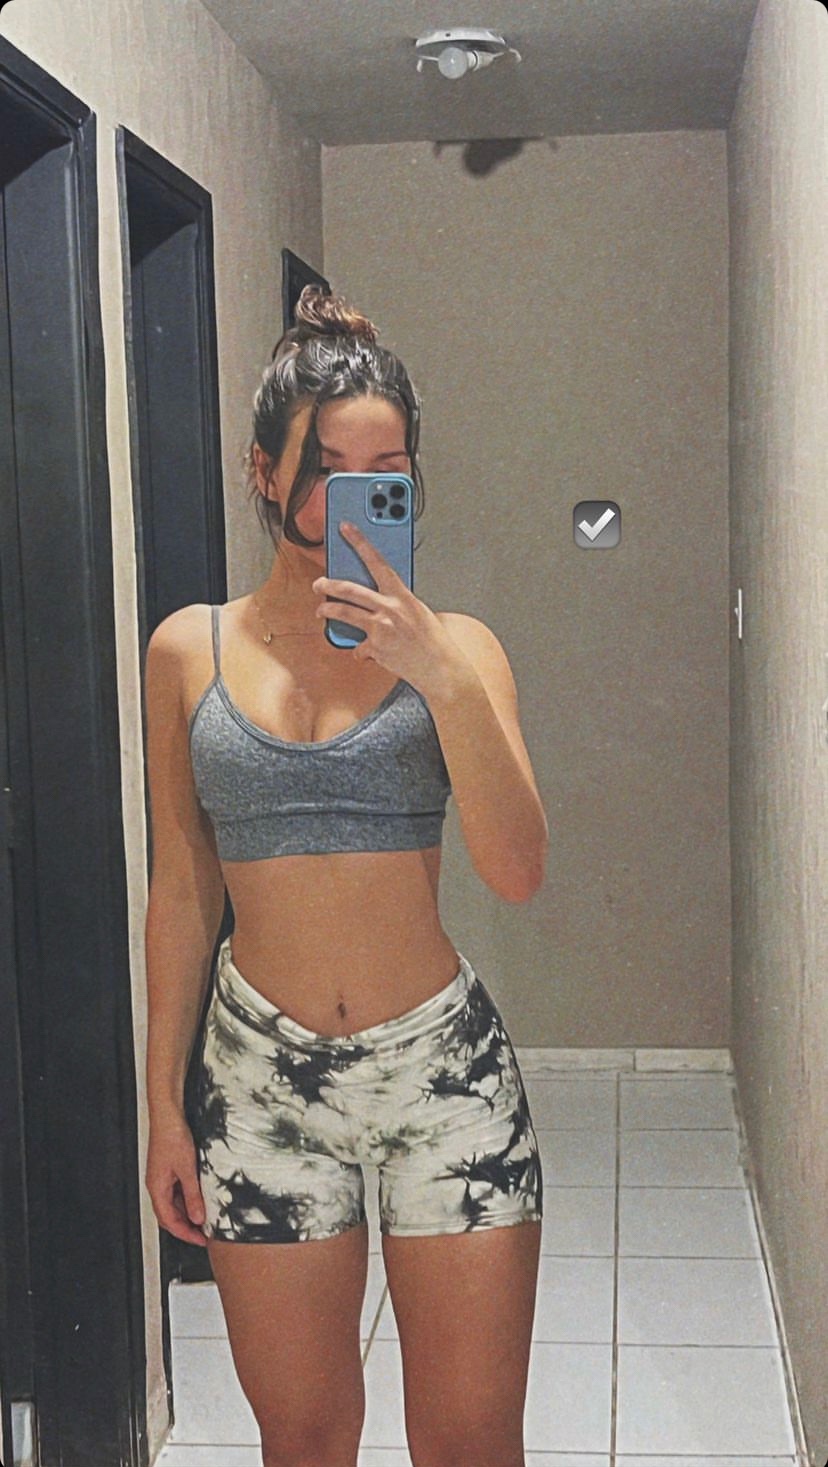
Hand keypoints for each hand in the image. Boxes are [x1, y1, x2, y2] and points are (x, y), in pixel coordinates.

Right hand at [146, 1111, 208, 1247]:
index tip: (200, 1241)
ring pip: (174, 1204)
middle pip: (169, 1215)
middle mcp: (157, 1185)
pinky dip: (188, 1199)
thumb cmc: (172, 1136)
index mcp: (157, 1188)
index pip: (169, 1221)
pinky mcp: (168, 1169)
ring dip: (188, 1213)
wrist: (168, 1114)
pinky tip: (200, 1198)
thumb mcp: (187, 1169)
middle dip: (186, 1227)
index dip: (185, 1234)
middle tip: (205, 1234)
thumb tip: (198, 1217)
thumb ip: (192, 1195)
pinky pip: (177, 1191)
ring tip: (206, 1218)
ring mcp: (162, 1177)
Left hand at [311, 522, 468, 699]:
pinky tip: (367, 652)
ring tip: (321, 611)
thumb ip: (397, 601)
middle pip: (350, 589)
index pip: (377, 561)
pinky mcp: (375, 648)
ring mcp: (380, 628)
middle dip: (329, 584)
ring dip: (328, 610)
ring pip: (344, 613)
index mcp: (402, 595)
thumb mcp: (418, 611)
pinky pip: (358, 647)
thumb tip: (378, 597)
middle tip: (318, 583)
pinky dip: (361, 650)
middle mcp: (389, 609)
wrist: (440, 668)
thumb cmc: (433, 640)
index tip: (345, 528)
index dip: (359, 542)